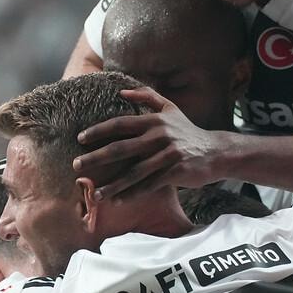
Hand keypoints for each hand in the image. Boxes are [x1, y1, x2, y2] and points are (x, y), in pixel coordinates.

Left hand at [74, 87, 224, 199]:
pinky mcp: (175, 172)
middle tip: (76, 165)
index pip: (120, 124)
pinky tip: (118, 201)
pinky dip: (133, 194)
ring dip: (112, 184)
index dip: (99, 131)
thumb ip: (147, 96)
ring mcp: (167, 155)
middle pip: (120, 148)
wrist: (216, 152)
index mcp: (154, 120)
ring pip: (133, 172)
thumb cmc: (187, 131)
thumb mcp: (170, 108)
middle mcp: (159, 136)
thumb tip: (121, 91)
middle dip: (96, 158)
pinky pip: (149, 185)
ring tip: (95, 193)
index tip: (80, 139)